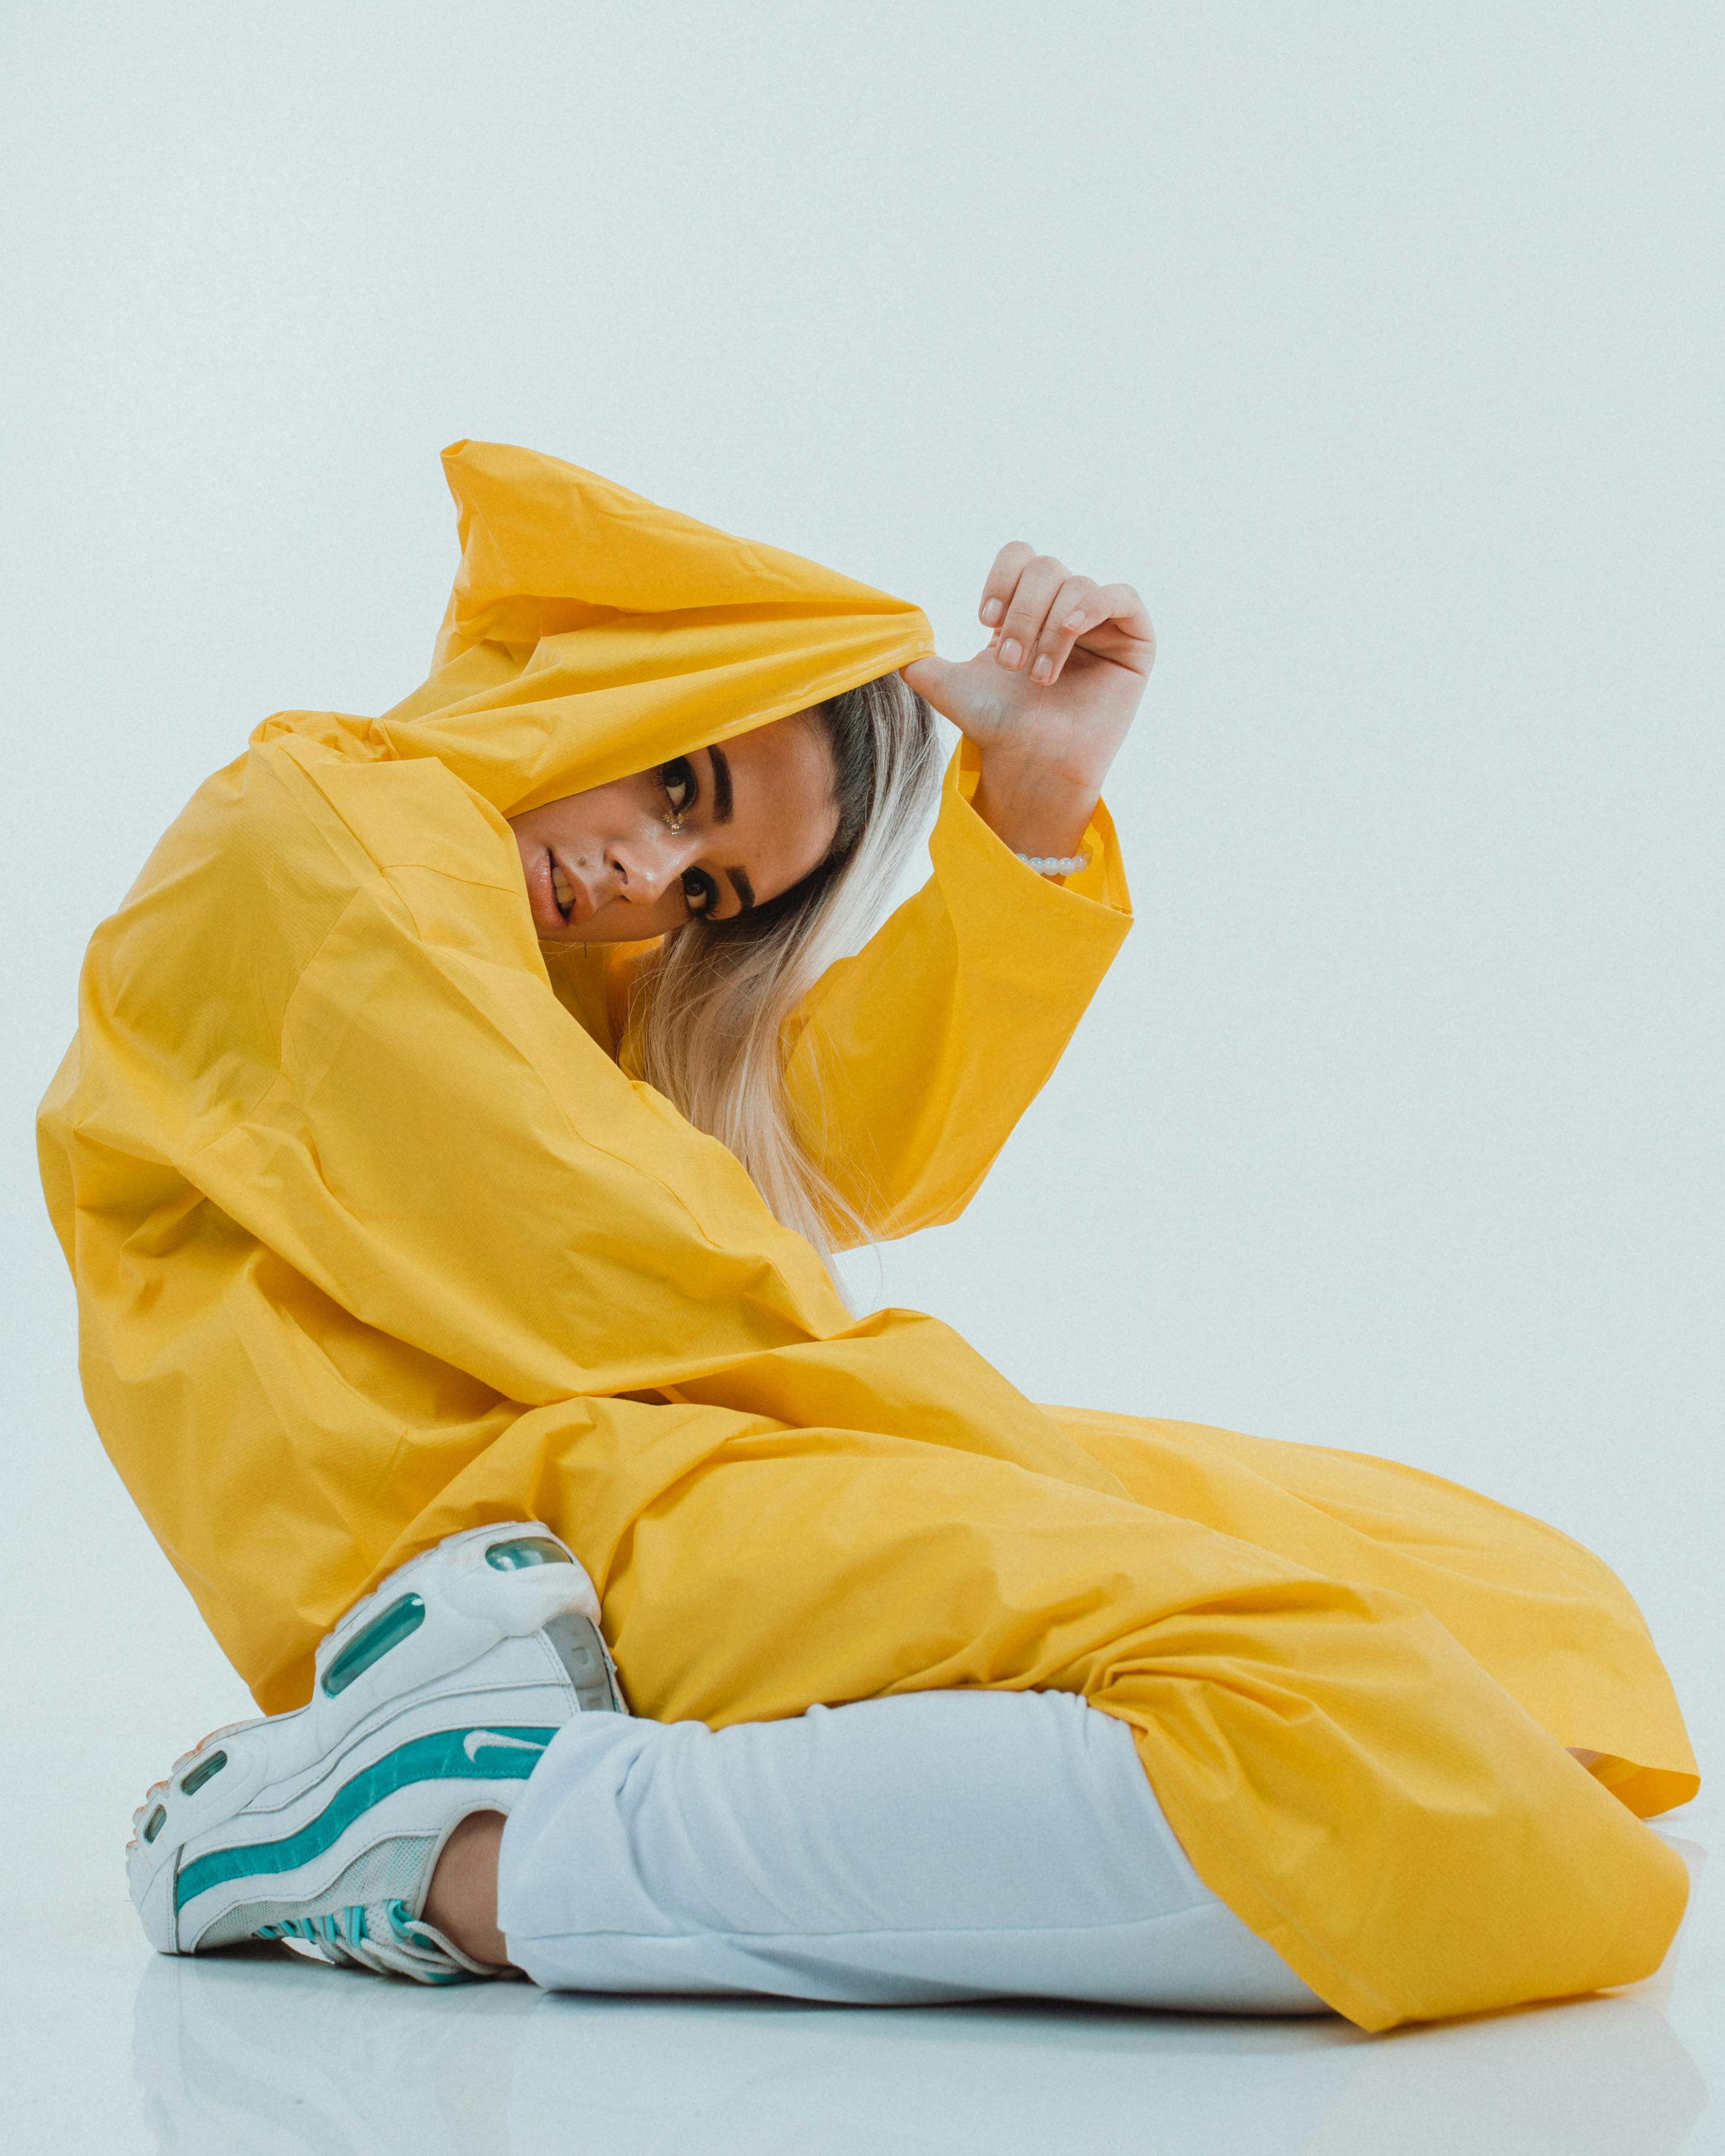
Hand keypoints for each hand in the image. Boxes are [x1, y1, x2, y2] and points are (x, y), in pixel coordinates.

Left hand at [902, 545, 1153, 860]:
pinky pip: (1122, 596)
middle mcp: (1065, 610)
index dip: (1003, 580)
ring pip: (1076, 585)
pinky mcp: (1135, 641)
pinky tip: (1071, 630)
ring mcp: (1102, 624)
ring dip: (1049, 627)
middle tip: (1010, 663)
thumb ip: (917, 656)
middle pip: (1046, 568)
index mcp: (1027, 610)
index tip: (985, 621)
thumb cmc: (994, 725)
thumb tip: (894, 635)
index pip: (1020, 557)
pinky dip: (1092, 605)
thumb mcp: (944, 683)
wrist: (1029, 763)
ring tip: (1037, 676)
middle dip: (1023, 613)